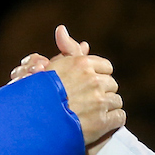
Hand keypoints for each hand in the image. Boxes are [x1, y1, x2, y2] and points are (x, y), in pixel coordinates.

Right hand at [10, 26, 124, 149]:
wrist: (34, 124)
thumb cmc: (40, 95)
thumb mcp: (51, 67)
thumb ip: (64, 49)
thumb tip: (62, 29)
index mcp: (81, 64)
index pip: (105, 67)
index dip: (98, 77)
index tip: (90, 87)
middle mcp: (93, 80)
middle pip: (111, 84)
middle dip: (103, 93)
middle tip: (89, 103)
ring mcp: (99, 102)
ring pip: (117, 101)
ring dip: (108, 108)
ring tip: (92, 115)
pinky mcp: (103, 122)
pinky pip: (120, 117)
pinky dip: (113, 121)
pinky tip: (100, 125)